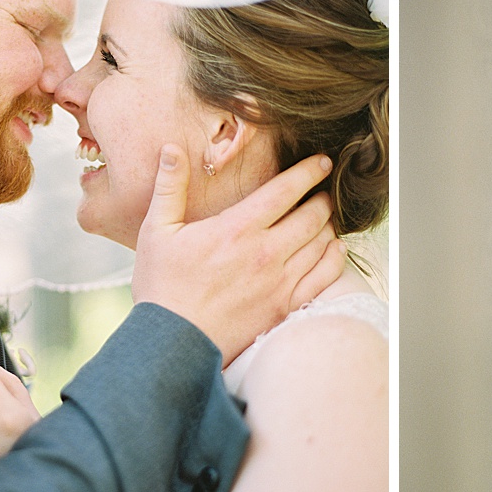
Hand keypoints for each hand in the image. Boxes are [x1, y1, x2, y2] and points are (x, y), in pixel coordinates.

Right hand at [131, 145, 345, 362]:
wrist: (173, 342)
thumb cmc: (162, 287)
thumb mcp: (156, 231)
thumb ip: (169, 187)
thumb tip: (171, 149)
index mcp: (237, 228)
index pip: (286, 190)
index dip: (309, 171)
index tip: (321, 162)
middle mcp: (266, 252)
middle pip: (312, 214)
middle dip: (321, 197)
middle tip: (322, 191)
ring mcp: (279, 281)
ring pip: (322, 243)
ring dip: (328, 225)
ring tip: (324, 218)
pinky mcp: (285, 306)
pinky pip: (325, 276)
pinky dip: (334, 258)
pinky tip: (333, 249)